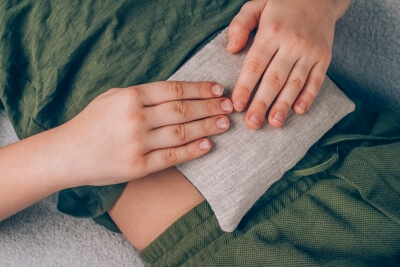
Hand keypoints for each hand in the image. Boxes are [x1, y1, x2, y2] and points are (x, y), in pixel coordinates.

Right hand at [58, 81, 232, 185]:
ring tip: (225, 123)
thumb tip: (177, 93)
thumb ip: (142, 94)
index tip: (217, 89)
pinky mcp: (138, 167)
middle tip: (230, 106)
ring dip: (207, 127)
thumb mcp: (112, 98)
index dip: (199, 89)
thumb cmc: (91, 123)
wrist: (67, 154)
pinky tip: (208, 145)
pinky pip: (172, 157)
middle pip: (182, 110)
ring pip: (182, 132)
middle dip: (210, 106)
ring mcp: (137, 143)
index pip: (173, 90)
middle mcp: (135, 118)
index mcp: (130, 97)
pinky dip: (193, 151)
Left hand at [227, 0, 349, 128]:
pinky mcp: (324, 57)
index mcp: (271, 32)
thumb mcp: (257, 5)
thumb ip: (240, 25)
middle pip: (274, 79)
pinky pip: (317, 80)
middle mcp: (292, 43)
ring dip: (284, 105)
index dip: (245, 87)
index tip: (237, 106)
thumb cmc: (282, 4)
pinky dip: (309, 97)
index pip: (255, 64)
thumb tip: (231, 49)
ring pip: (295, 83)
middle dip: (262, 103)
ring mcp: (310, 51)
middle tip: (252, 124)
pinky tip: (299, 111)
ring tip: (274, 123)